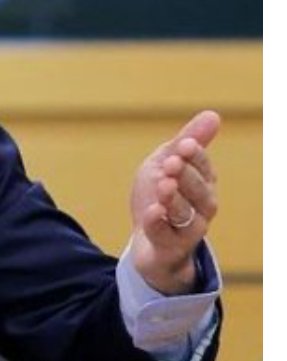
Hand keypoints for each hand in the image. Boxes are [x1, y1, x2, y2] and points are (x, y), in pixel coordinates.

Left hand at [129, 110, 220, 294]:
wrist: (146, 239)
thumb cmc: (159, 196)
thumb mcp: (166, 163)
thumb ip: (187, 142)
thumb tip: (213, 114)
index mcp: (202, 183)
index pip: (204, 168)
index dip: (195, 157)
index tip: (185, 144)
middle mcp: (201, 208)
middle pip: (199, 192)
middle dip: (186, 176)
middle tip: (172, 163)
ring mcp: (187, 229)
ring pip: (186, 215)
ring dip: (174, 199)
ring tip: (163, 185)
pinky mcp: (169, 246)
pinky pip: (166, 235)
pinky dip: (158, 223)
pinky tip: (152, 211)